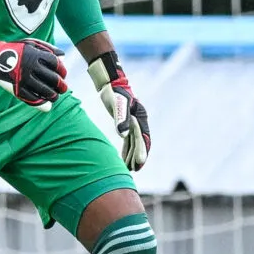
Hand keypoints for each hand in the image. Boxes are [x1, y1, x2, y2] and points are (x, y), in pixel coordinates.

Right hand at [0, 35, 67, 106]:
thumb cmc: (15, 50)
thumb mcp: (31, 44)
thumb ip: (48, 49)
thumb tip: (64, 57)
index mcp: (36, 55)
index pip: (56, 65)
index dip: (62, 70)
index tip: (63, 74)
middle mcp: (31, 67)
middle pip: (54, 79)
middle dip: (61, 86)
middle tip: (63, 89)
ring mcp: (24, 79)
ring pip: (46, 91)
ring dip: (53, 96)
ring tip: (54, 96)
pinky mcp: (17, 89)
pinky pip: (33, 99)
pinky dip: (42, 104)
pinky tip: (46, 105)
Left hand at [88, 51, 150, 169]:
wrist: (111, 83)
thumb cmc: (114, 93)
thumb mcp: (117, 104)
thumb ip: (121, 119)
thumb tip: (123, 136)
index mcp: (139, 118)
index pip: (142, 138)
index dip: (142, 151)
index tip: (140, 163)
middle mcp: (139, 121)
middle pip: (140, 142)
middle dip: (139, 156)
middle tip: (135, 170)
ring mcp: (133, 123)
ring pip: (134, 143)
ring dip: (132, 155)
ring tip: (130, 169)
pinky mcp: (126, 123)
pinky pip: (128, 140)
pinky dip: (127, 149)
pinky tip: (123, 159)